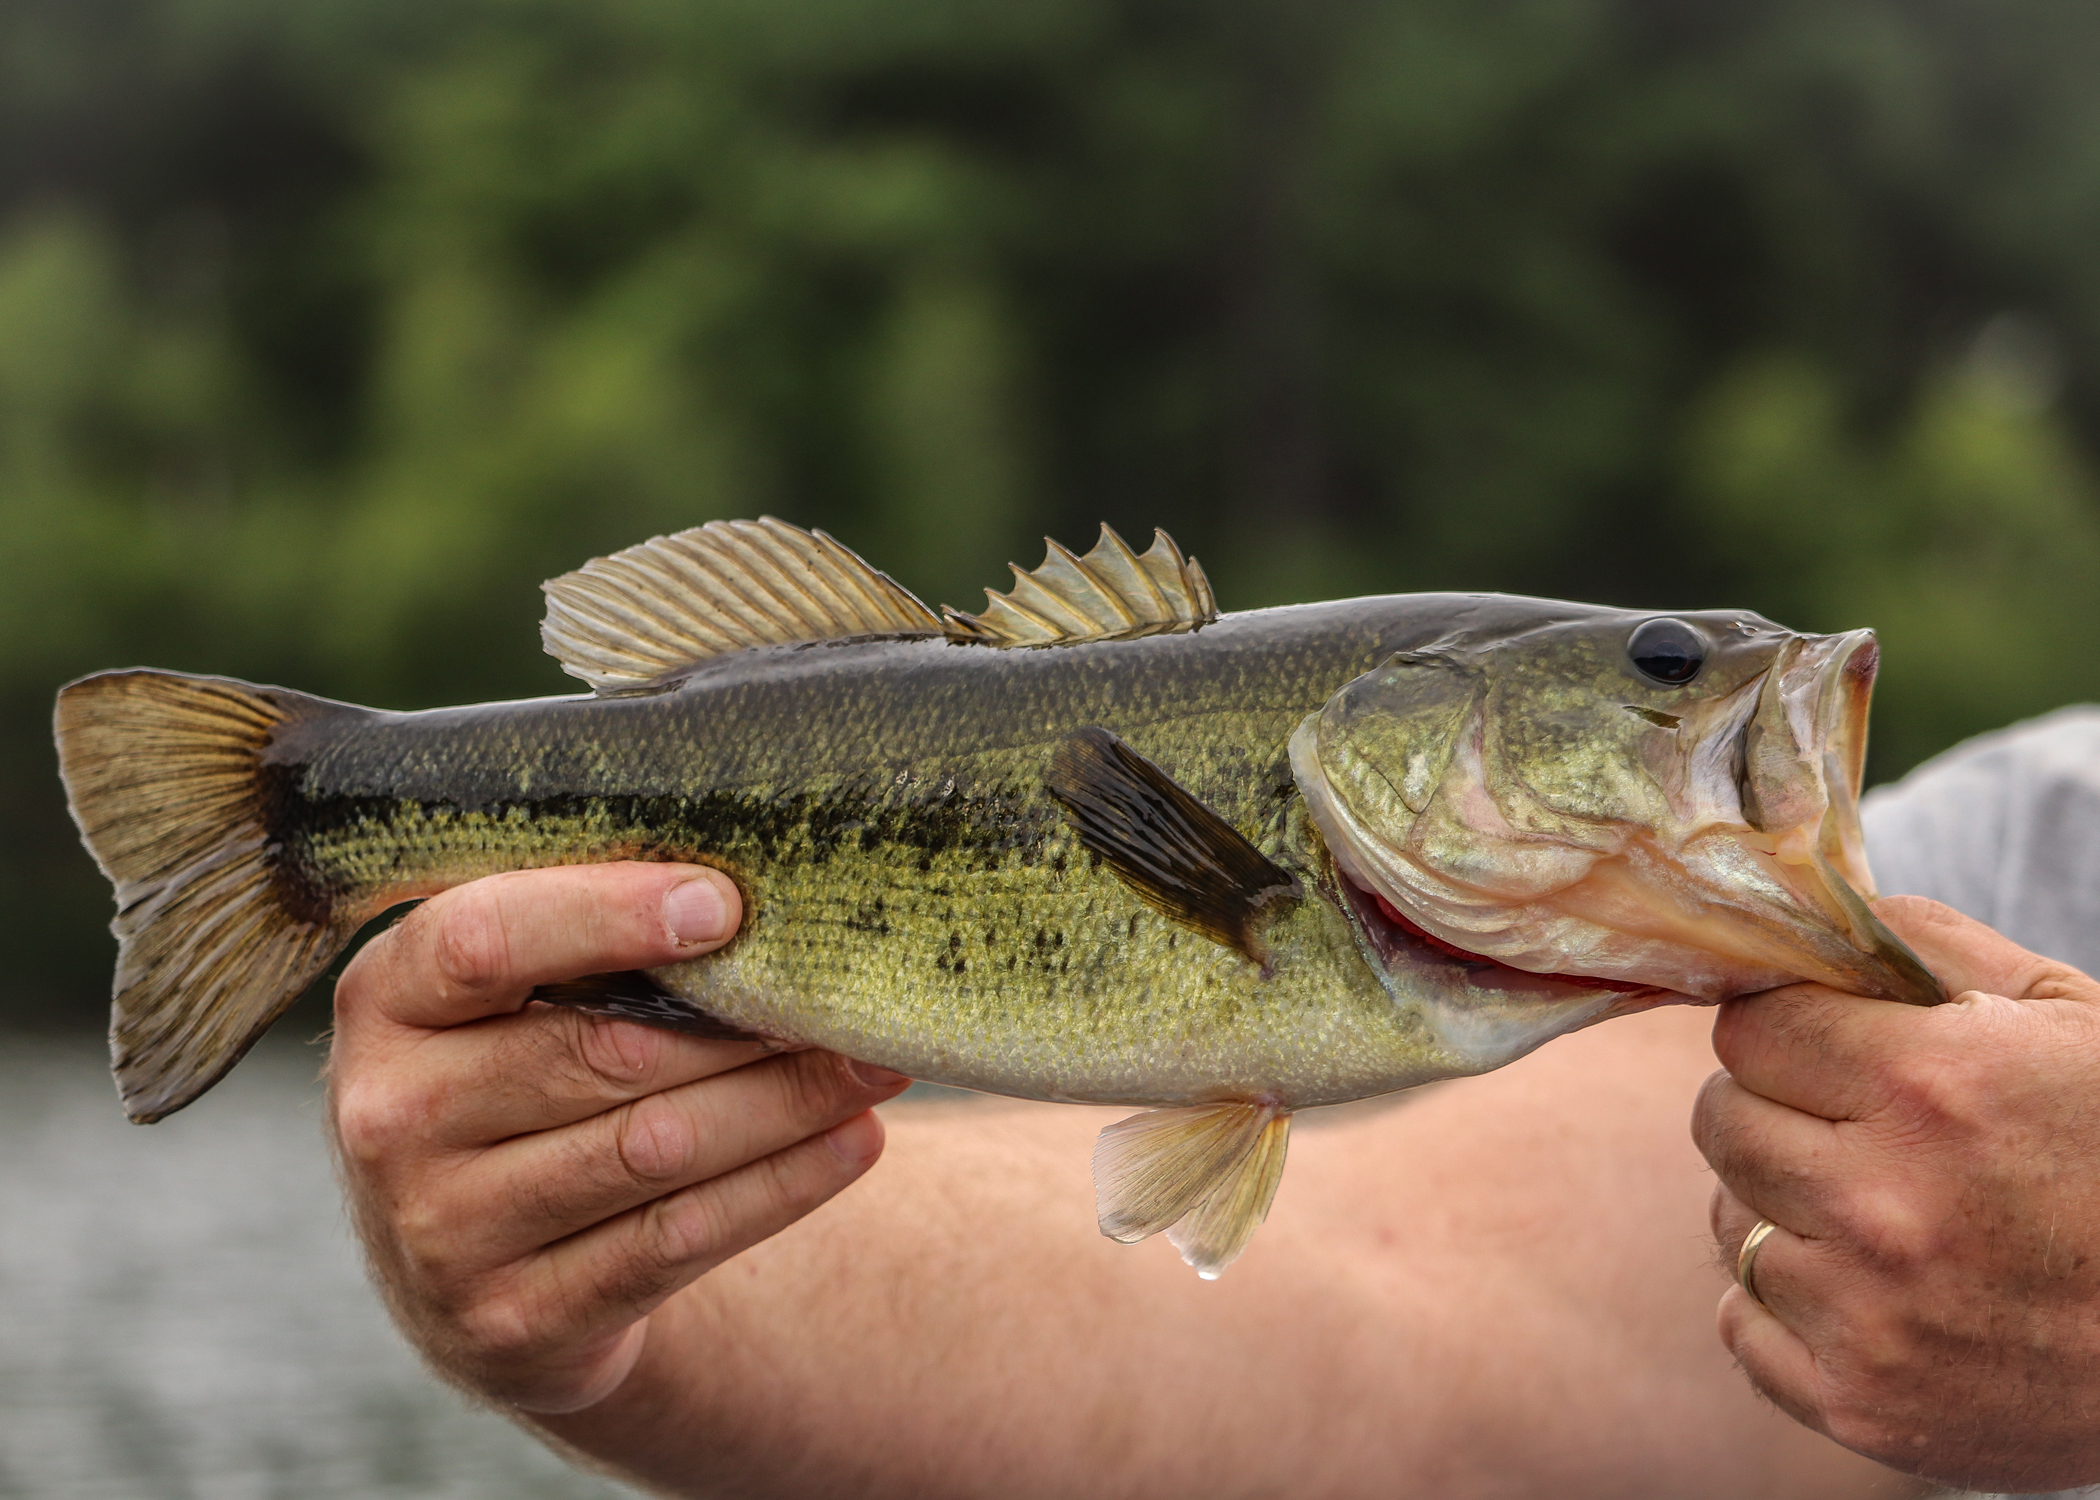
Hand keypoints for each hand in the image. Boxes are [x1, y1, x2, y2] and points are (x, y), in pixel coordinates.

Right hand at [327, 862, 911, 1414]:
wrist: (472, 1267)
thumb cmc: (518, 1074)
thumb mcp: (509, 998)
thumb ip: (582, 937)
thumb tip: (745, 889)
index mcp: (385, 1001)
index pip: (482, 940)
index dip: (606, 915)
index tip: (724, 903)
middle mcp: (391, 1117)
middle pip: (601, 1054)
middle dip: (745, 1024)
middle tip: (848, 995)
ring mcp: (441, 1232)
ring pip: (653, 1150)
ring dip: (784, 1103)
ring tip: (875, 1066)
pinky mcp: (513, 1322)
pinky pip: (675, 1242)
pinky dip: (781, 1185)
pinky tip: (853, 1143)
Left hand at [1696, 895, 2099, 1490]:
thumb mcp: (2071, 1020)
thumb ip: (1934, 949)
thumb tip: (1819, 915)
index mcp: (1933, 1087)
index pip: (1749, 1029)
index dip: (1783, 1031)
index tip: (1817, 1045)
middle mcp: (1885, 1201)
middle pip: (1721, 1121)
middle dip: (1770, 1110)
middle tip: (1838, 1125)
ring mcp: (1869, 1313)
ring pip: (1728, 1221)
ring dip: (1780, 1208)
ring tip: (1871, 1211)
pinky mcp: (1864, 1402)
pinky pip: (1743, 1324)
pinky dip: (1784, 1305)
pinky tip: (1863, 1288)